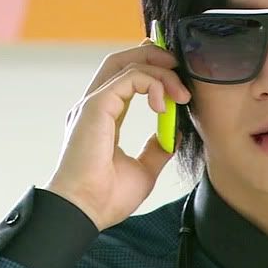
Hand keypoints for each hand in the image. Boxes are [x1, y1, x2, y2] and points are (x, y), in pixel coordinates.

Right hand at [44, 40, 190, 230]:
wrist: (86, 212)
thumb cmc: (106, 198)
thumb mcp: (144, 170)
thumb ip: (156, 149)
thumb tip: (172, 134)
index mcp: (102, 118)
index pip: (124, 78)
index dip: (149, 68)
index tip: (176, 76)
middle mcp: (94, 106)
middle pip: (122, 61)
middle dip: (154, 56)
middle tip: (179, 68)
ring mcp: (92, 104)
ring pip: (126, 64)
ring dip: (159, 71)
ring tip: (180, 92)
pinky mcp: (95, 106)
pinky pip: (128, 78)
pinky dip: (152, 83)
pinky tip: (163, 105)